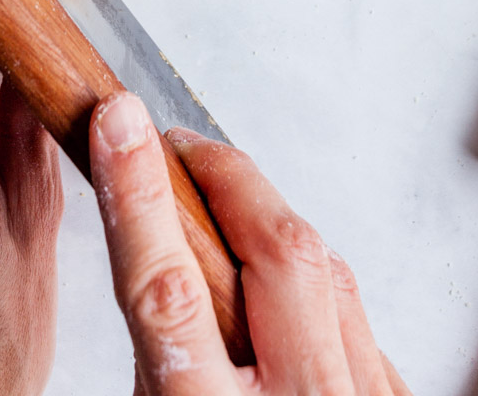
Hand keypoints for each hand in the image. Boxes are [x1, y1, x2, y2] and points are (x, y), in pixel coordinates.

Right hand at [89, 91, 411, 394]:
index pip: (168, 292)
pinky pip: (360, 318)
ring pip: (330, 274)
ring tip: (225, 202)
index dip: (140, 195)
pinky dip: (320, 283)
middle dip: (226, 178)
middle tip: (175, 148)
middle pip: (279, 254)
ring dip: (274, 225)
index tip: (117, 122)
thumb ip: (155, 355)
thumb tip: (145, 241)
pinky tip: (284, 273)